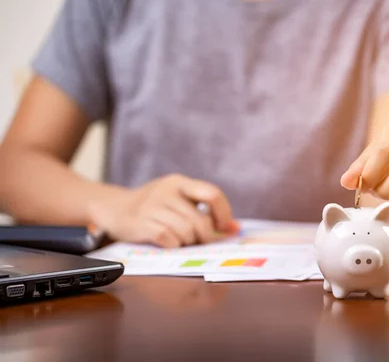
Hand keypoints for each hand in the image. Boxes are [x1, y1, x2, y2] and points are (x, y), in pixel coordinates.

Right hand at [89, 174, 239, 247]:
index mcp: (179, 182)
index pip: (212, 194)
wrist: (114, 208)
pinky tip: (169, 243)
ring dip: (188, 242)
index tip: (223, 226)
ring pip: (186, 232)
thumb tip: (235, 228)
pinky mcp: (141, 223)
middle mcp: (166, 191)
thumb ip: (205, 211)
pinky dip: (173, 246)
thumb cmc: (154, 207)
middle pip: (200, 220)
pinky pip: (169, 240)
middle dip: (205, 236)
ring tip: (181, 240)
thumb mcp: (179, 200)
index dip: (223, 214)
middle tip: (200, 240)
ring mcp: (152, 206)